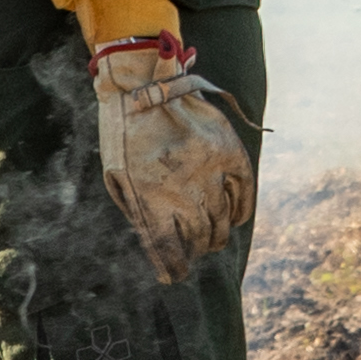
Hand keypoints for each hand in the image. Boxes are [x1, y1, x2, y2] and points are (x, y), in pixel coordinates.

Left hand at [92, 34, 254, 283]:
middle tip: (194, 254)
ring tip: (212, 240)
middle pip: (200, 237)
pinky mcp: (228, 152)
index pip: (169, 249)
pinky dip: (242, 211)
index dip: (174, 268)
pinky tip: (236, 219)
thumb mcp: (115, 176)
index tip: (174, 276)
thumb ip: (137, 211)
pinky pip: (244, 191)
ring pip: (223, 220)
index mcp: (151, 198)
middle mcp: (185, 189)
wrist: (139, 83)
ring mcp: (210, 170)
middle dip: (197, 251)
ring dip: (218, 235)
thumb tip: (156, 245)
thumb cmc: (121, 133)